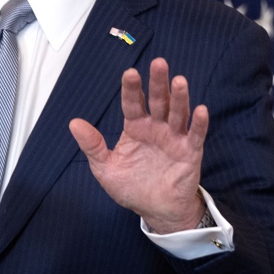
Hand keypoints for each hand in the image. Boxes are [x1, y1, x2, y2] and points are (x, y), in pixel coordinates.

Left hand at [68, 58, 208, 232]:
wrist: (155, 210)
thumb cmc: (130, 187)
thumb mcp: (105, 167)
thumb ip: (92, 145)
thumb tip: (73, 123)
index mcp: (135, 128)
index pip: (132, 104)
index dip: (131, 89)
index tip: (130, 73)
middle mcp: (155, 128)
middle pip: (157, 101)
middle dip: (157, 83)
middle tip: (158, 63)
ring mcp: (174, 138)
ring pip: (177, 113)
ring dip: (179, 98)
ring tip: (179, 81)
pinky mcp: (190, 152)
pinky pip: (195, 135)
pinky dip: (198, 123)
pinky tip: (200, 110)